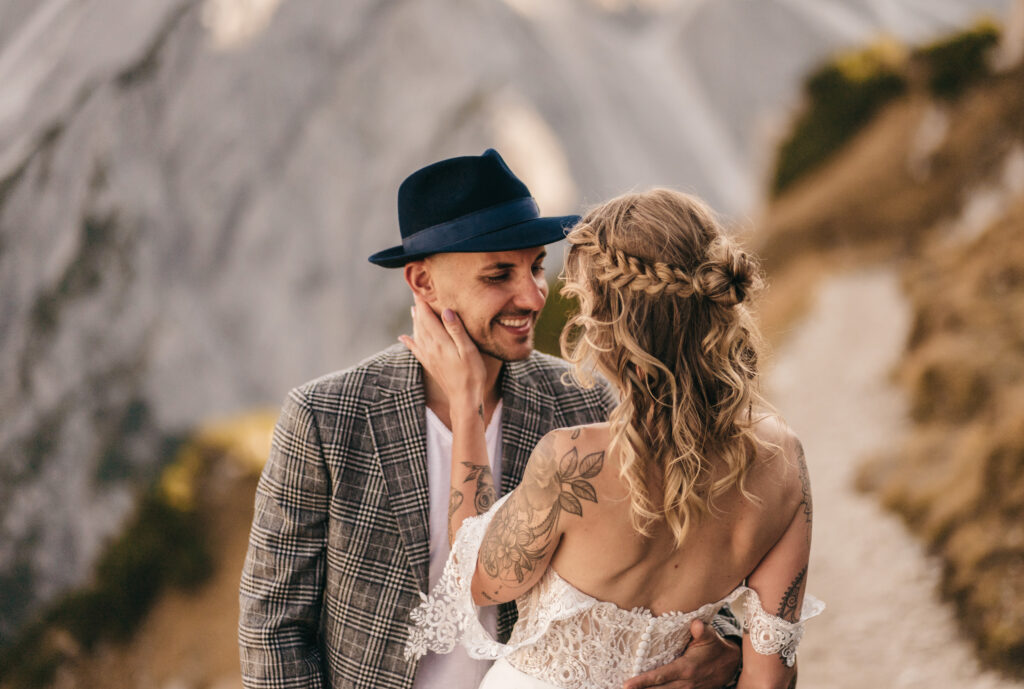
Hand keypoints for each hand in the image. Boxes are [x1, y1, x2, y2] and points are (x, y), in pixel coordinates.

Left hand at [399, 294, 486, 412]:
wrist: (464, 399)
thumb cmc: (472, 374)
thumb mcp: (469, 350)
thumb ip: (456, 329)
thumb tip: (445, 310)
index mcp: (440, 341)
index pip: (428, 316)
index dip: (423, 302)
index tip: (420, 288)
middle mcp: (430, 347)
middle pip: (420, 323)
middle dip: (418, 307)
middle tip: (416, 293)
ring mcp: (428, 357)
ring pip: (417, 333)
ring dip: (415, 320)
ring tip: (413, 309)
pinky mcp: (429, 364)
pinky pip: (415, 348)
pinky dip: (409, 340)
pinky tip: (403, 337)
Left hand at [623, 619, 740, 688]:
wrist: (731, 664)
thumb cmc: (715, 647)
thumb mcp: (710, 637)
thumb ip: (701, 630)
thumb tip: (695, 623)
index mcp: (686, 669)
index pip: (660, 676)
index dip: (643, 681)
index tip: (627, 684)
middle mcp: (685, 683)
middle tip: (622, 688)